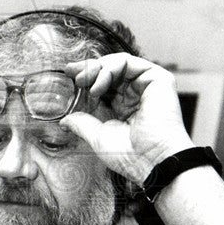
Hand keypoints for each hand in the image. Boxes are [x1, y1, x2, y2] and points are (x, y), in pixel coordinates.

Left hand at [61, 55, 194, 183]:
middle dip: (89, 69)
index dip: (88, 76)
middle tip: (73, 74)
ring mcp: (148, 85)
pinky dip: (110, 69)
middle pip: (111, 70)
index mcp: (127, 107)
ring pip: (119, 63)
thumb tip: (65, 120)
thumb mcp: (99, 137)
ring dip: (97, 69)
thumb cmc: (132, 156)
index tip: (69, 74)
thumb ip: (83, 124)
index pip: (105, 84)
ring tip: (83, 83)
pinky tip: (97, 86)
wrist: (153, 161)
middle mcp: (138, 94)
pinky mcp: (158, 79)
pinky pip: (130, 62)